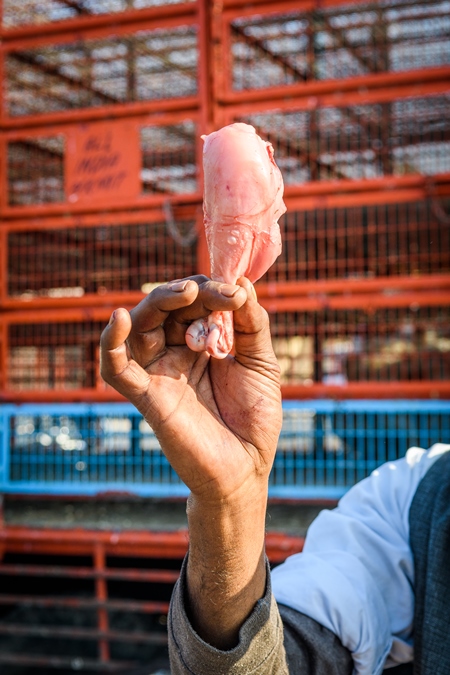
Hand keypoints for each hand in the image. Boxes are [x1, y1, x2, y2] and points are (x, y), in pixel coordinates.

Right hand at [100, 275, 281, 647]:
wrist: (247, 467)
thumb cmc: (255, 417)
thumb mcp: (261, 363)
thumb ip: (252, 324)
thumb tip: (243, 283)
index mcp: (202, 342)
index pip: (196, 303)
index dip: (212, 290)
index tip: (237, 292)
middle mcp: (176, 352)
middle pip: (166, 308)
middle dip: (190, 293)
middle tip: (213, 292)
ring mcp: (159, 372)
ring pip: (141, 326)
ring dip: (158, 302)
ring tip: (186, 293)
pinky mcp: (146, 396)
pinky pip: (116, 368)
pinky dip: (110, 342)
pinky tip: (119, 317)